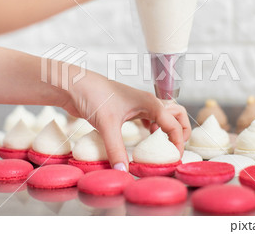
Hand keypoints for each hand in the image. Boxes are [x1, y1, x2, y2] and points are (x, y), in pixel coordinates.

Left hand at [61, 65, 190, 171]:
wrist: (73, 84)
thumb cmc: (92, 95)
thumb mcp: (106, 124)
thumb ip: (116, 149)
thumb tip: (123, 171)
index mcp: (150, 102)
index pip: (174, 123)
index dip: (178, 141)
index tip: (175, 157)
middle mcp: (147, 102)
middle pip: (176, 113)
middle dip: (181, 130)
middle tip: (176, 148)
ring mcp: (137, 104)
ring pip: (163, 115)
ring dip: (168, 129)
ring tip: (162, 146)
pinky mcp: (127, 109)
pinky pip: (148, 118)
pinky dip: (153, 128)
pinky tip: (145, 137)